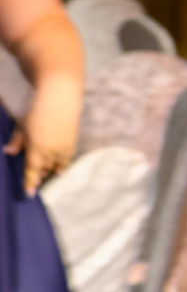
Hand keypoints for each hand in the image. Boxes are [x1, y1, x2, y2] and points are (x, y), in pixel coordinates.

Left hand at [4, 74, 79, 195]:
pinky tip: (60, 168)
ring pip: (58, 165)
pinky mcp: (72, 142)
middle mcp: (52, 152)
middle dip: (40, 175)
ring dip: (52, 170)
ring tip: (50, 174)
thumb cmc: (37, 111)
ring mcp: (64, 147)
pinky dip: (62, 164)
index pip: (33, 171)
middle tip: (35, 180)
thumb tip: (9, 152)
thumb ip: (17, 141)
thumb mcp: (23, 126)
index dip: (31, 183)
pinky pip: (67, 159)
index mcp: (37, 150)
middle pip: (45, 169)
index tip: (30, 193)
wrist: (59, 98)